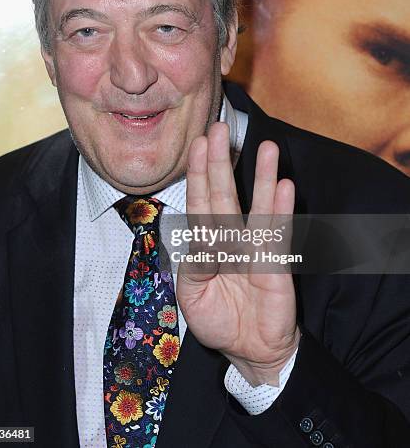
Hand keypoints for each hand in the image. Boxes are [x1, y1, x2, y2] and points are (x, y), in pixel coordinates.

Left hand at [177, 122, 299, 385]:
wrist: (248, 349)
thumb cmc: (218, 318)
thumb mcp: (192, 296)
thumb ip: (194, 267)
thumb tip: (198, 241)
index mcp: (207, 243)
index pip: (201, 202)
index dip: (199, 174)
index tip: (196, 144)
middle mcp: (231, 237)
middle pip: (225, 194)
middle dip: (221, 162)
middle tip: (219, 128)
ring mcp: (255, 247)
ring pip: (258, 206)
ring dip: (262, 176)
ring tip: (267, 147)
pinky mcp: (276, 263)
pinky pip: (278, 234)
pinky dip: (281, 211)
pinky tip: (284, 187)